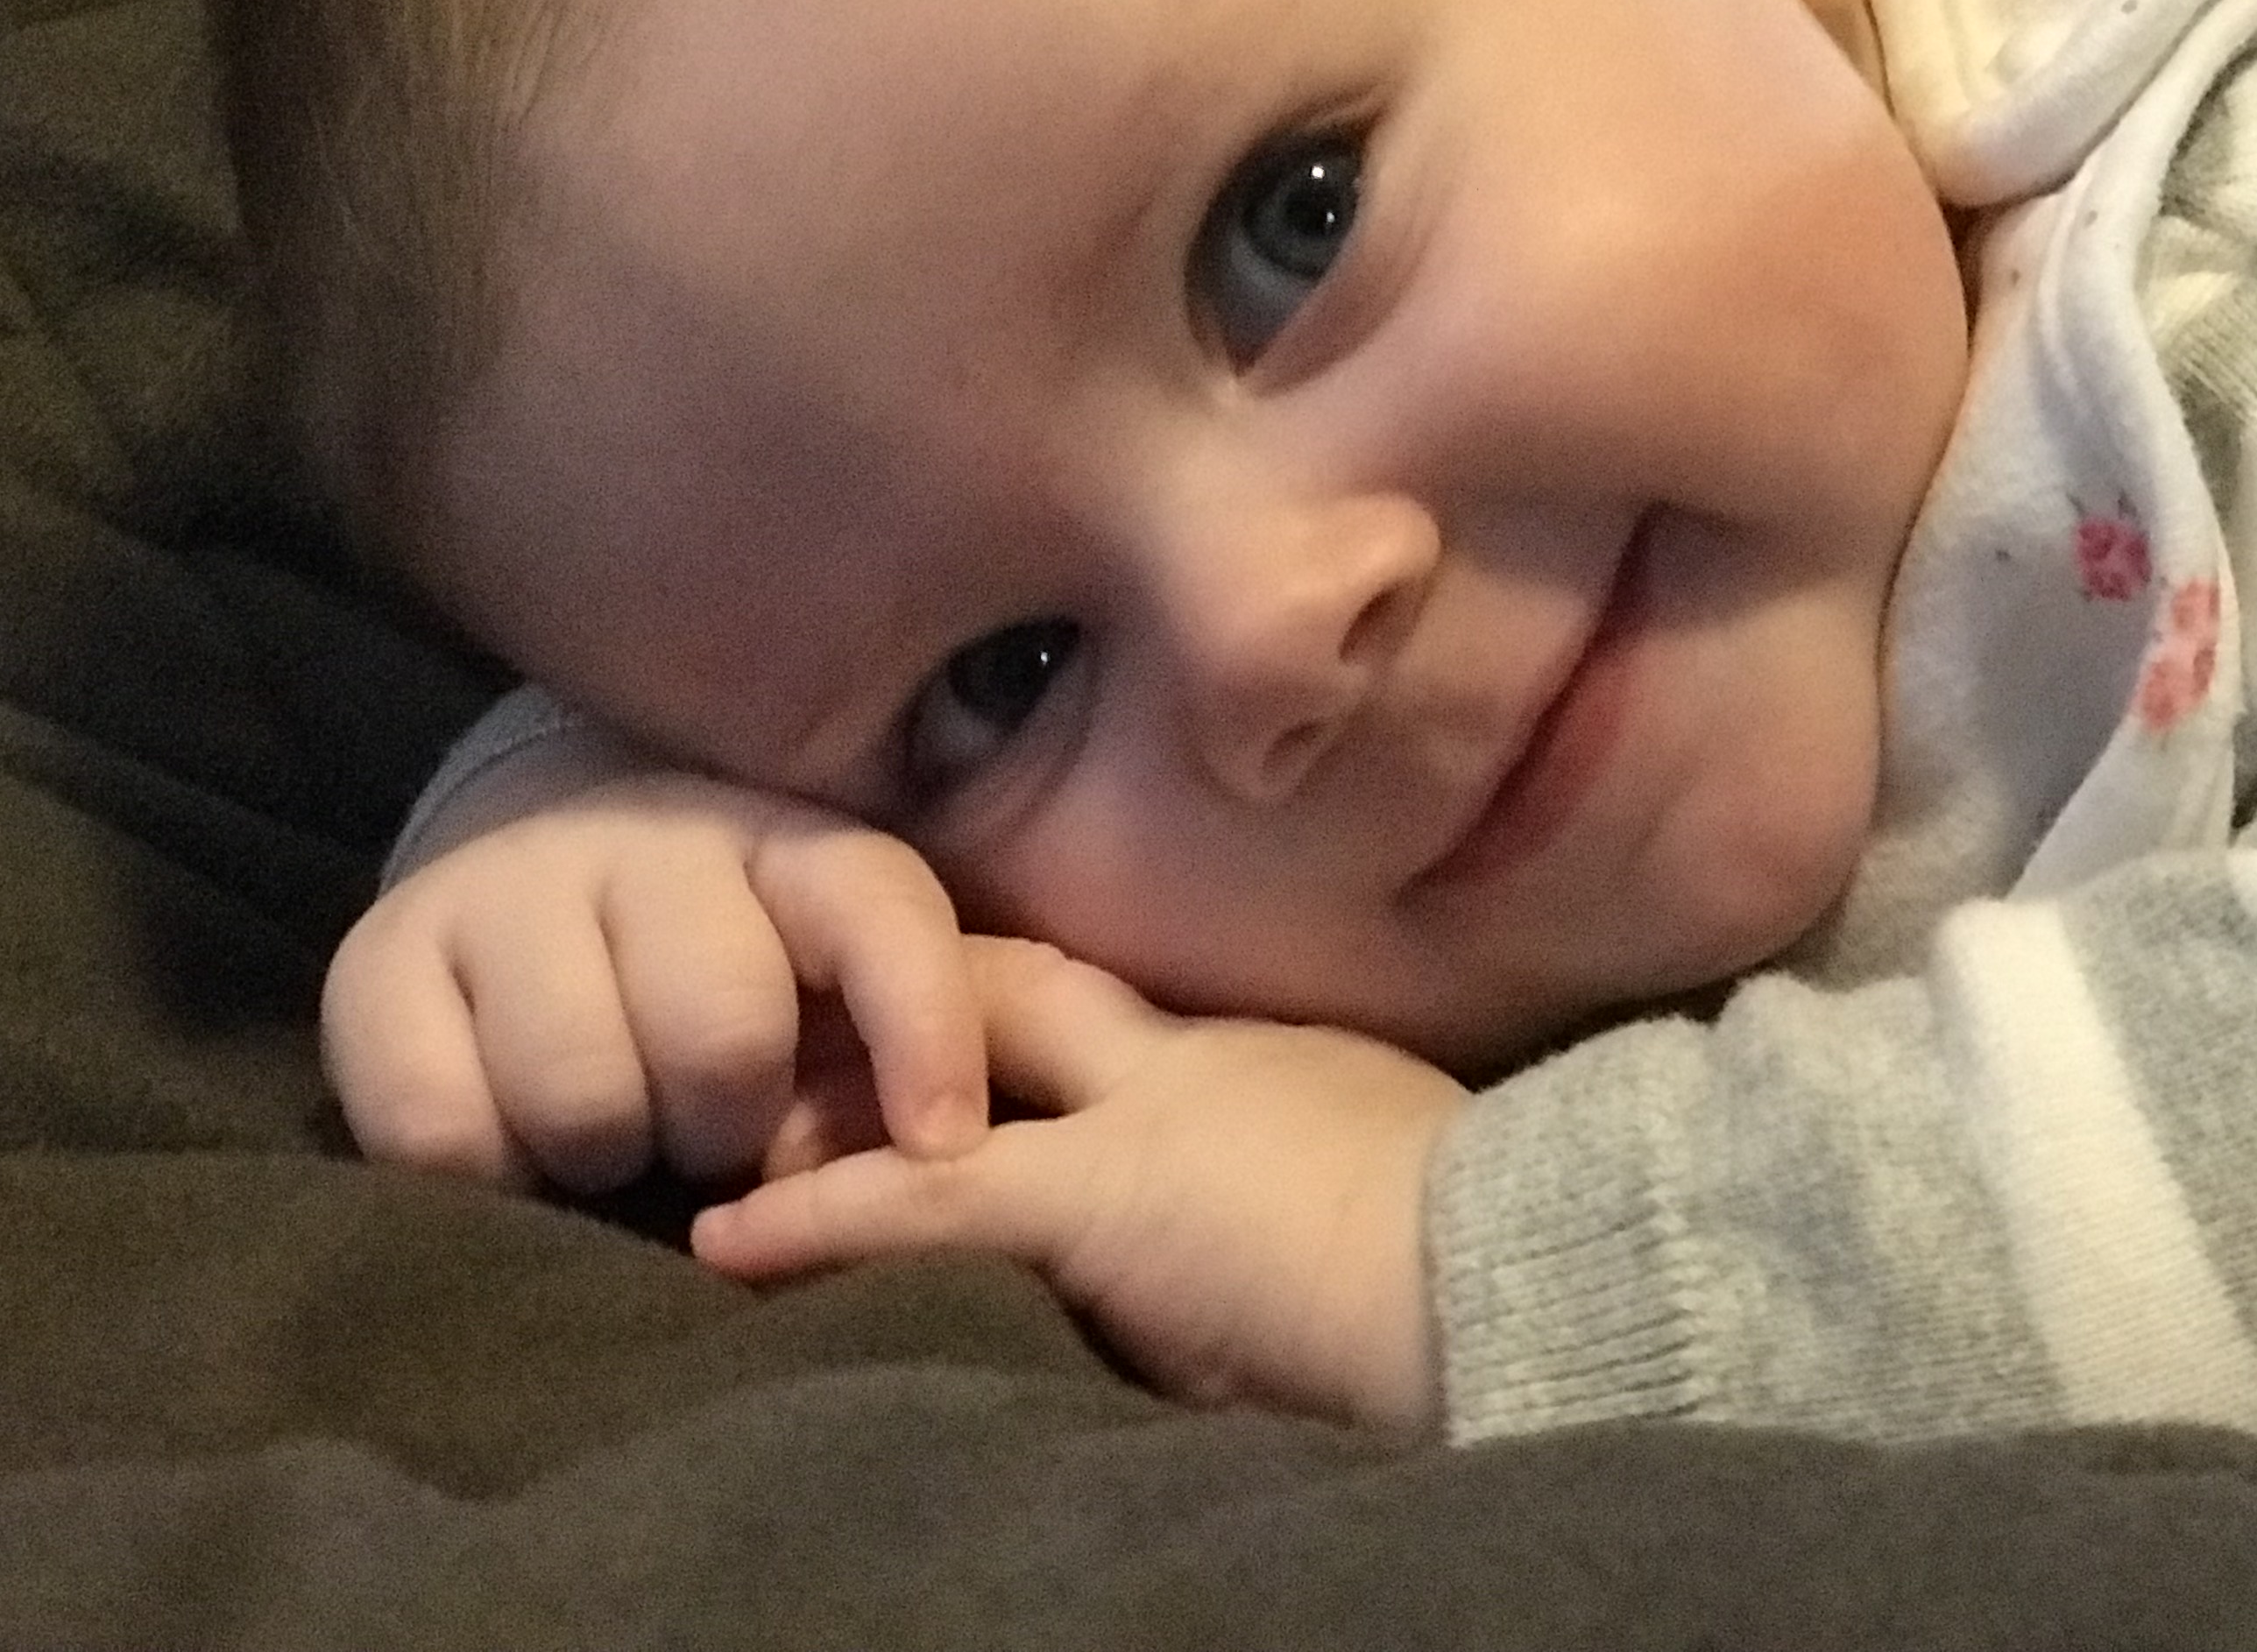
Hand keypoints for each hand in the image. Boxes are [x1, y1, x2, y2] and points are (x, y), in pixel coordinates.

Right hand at [323, 733, 987, 1194]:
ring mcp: (507, 888)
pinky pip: (441, 1129)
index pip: (878, 914)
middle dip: (731, 1123)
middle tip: (711, 1134)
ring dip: (611, 1152)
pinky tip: (512, 1146)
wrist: (527, 857)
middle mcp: (649, 837)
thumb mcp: (830, 972)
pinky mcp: (378, 961)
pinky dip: (491, 1174)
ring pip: (582, 1089)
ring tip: (614, 1134)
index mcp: (789, 840)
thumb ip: (891, 1036)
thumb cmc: (727, 958)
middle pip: (721, 1030)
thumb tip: (938, 1157)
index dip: (923, 1030)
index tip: (942, 1145)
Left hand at [690, 937, 1466, 1432]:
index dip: (1014, 1003)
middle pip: (1023, 993)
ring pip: (951, 1072)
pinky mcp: (1107, 1200)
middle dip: (910, 1003)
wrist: (1526, 1262)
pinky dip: (822, 1216)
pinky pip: (929, 1196)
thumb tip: (1266, 1250)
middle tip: (797, 1020)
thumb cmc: (1495, 1247)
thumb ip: (1311, 1185)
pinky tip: (730, 1241)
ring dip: (840, 1101)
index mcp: (1269, 1059)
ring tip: (730, 1132)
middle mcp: (1195, 1060)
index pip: (1113, 1007)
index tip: (935, 1011)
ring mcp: (1145, 1117)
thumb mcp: (1397, 1190)